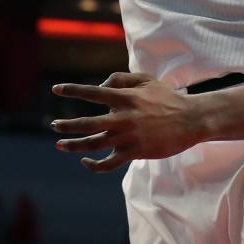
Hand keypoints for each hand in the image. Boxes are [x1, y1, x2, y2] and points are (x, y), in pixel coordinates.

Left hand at [51, 72, 204, 172]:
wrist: (190, 119)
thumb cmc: (167, 97)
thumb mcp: (146, 80)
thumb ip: (122, 79)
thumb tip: (101, 85)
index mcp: (125, 98)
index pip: (92, 93)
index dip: (72, 90)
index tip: (56, 89)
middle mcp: (123, 117)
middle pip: (86, 123)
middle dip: (66, 125)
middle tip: (53, 125)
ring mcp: (127, 137)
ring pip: (92, 144)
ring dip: (73, 145)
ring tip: (60, 144)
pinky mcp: (133, 152)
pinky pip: (107, 164)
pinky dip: (92, 164)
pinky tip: (85, 160)